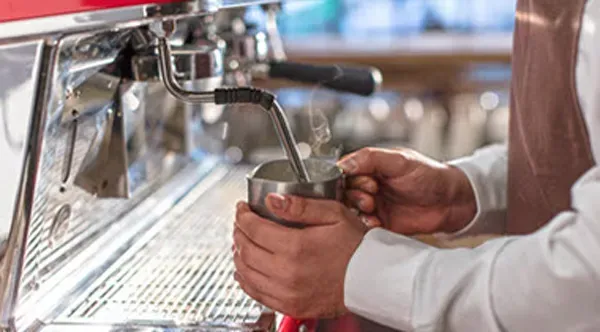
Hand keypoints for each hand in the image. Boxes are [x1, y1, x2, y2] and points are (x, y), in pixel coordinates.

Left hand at [232, 194, 367, 318]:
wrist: (372, 280)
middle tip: (240, 222)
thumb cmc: (357, 247)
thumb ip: (300, 205)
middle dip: (238, 232)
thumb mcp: (334, 215)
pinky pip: (256, 293)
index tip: (242, 209)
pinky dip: (245, 279)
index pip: (253, 229)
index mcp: (296, 247)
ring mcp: (287, 293)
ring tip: (242, 242)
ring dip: (238, 255)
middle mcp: (287, 273)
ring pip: (246, 273)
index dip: (243, 215)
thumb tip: (273, 199)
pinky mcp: (291, 306)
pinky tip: (246, 270)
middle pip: (245, 250)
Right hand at [339, 147, 476, 234]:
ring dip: (358, 209)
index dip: (348, 178)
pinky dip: (365, 224)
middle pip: (344, 192)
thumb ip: (371, 158)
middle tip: (370, 196)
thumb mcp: (400, 160)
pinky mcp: (381, 223)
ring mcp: (374, 204)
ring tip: (372, 207)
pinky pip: (363, 226)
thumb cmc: (430, 176)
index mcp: (371, 167)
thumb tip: (343, 163)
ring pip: (351, 209)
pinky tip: (375, 221)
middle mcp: (369, 185)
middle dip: (354, 195)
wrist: (451, 202)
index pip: (344, 171)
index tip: (363, 181)